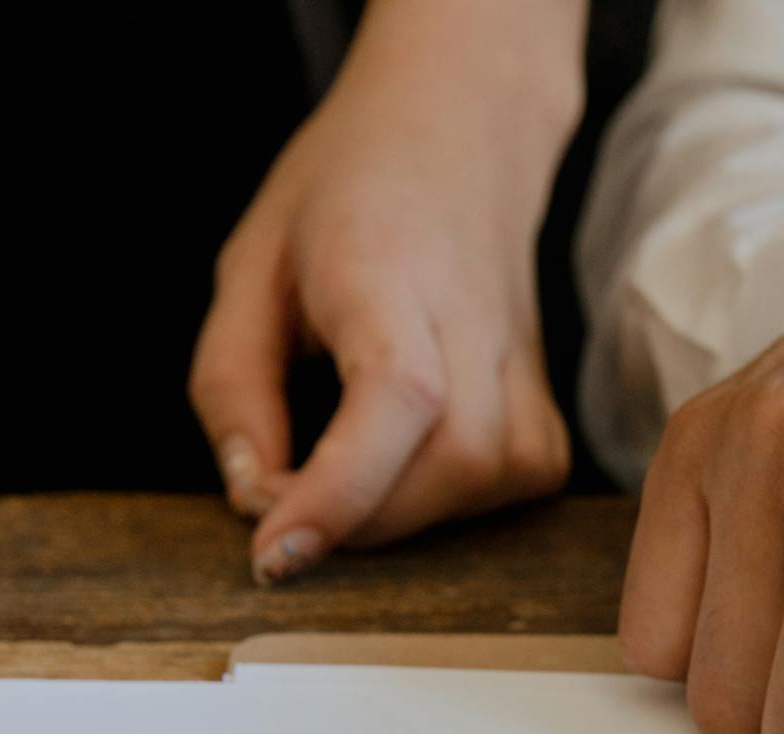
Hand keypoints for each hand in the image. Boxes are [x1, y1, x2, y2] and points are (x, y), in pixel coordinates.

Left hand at [189, 0, 581, 581]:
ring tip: (340, 474)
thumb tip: (253, 495)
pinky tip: (404, 465)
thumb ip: (232, 384)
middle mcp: (477, 320)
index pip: (398, 398)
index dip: (338, 491)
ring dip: (397, 512)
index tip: (274, 554)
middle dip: (355, 516)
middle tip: (282, 496)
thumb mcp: (248, 267)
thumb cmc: (345, 192)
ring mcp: (528, 364)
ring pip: (487, 485)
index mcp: (391, 270)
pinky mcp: (551, 403)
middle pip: (451, 464)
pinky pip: (510, 489)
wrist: (460, 129)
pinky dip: (448, 504)